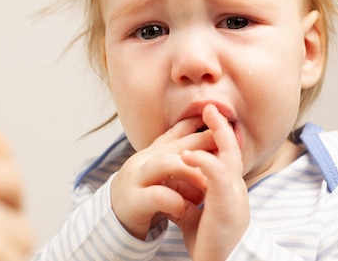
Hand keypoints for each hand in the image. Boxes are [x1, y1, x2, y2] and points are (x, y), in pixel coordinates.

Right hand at [110, 118, 213, 239]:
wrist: (114, 216)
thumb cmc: (145, 188)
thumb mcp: (162, 167)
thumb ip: (181, 152)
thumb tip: (209, 131)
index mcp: (155, 151)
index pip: (180, 131)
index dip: (202, 125)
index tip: (223, 121)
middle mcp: (146, 159)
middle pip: (176, 144)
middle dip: (201, 143)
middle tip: (224, 148)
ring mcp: (138, 178)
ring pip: (164, 164)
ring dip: (189, 171)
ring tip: (207, 183)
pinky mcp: (134, 200)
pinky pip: (156, 196)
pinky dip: (173, 200)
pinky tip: (185, 208)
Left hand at [172, 104, 249, 260]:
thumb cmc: (211, 243)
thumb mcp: (195, 217)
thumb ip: (187, 200)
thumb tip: (171, 192)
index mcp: (226, 189)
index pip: (224, 156)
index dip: (216, 137)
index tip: (205, 120)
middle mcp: (234, 187)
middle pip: (231, 148)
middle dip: (221, 126)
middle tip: (209, 107)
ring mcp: (234, 194)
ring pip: (229, 155)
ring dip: (218, 133)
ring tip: (207, 115)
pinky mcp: (228, 203)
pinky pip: (219, 175)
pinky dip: (204, 161)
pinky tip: (189, 154)